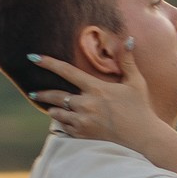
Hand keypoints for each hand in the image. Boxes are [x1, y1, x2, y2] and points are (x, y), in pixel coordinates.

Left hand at [29, 44, 168, 152]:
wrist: (143, 138)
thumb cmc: (141, 108)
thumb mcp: (136, 82)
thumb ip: (128, 61)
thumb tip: (128, 38)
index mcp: (97, 89)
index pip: (67, 71)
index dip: (48, 63)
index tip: (33, 57)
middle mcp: (86, 104)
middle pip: (55, 95)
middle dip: (41, 93)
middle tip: (32, 92)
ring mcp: (83, 121)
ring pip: (57, 113)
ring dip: (53, 109)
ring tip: (51, 107)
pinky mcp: (83, 135)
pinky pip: (64, 128)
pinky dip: (62, 123)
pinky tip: (64, 121)